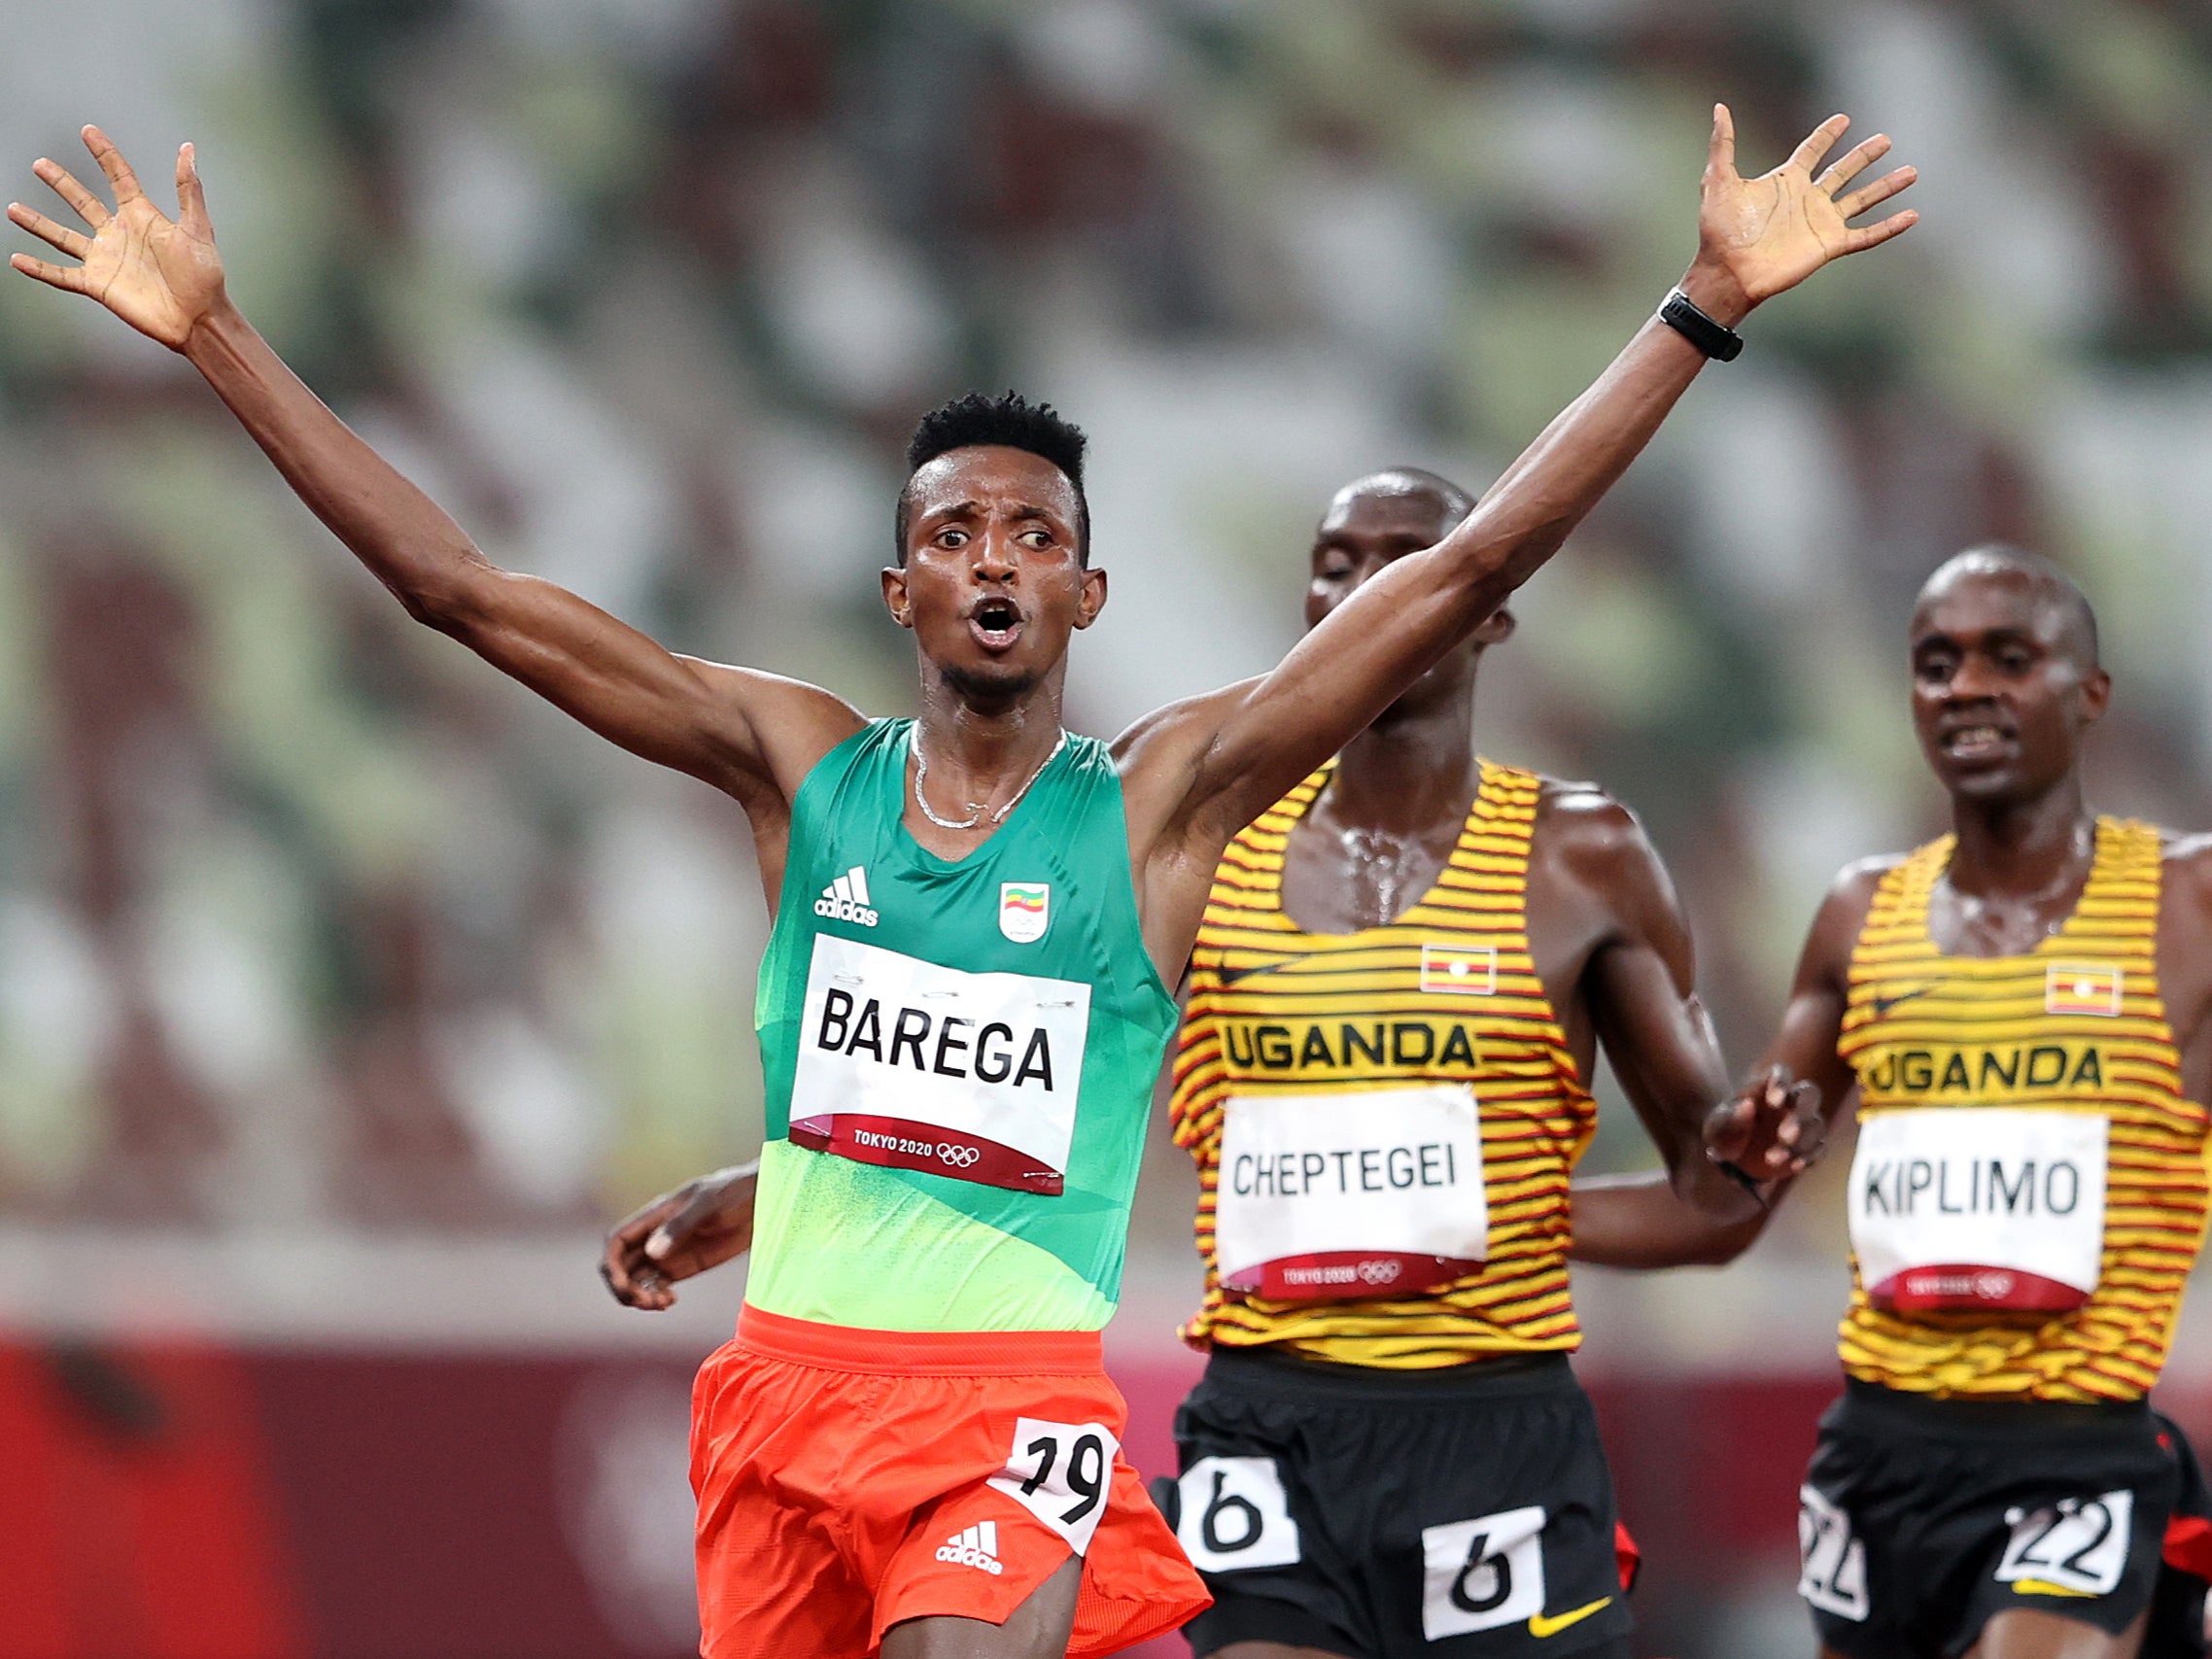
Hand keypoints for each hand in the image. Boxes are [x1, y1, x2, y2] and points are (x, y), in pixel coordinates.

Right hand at [9, 126, 224, 350]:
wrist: (199, 318)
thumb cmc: (204, 277)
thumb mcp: (197, 228)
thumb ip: (189, 189)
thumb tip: (188, 151)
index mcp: (142, 217)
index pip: (118, 177)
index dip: (104, 154)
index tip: (88, 131)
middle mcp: (119, 235)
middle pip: (83, 202)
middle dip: (61, 183)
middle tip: (40, 164)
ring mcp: (106, 259)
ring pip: (63, 236)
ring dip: (38, 224)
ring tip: (14, 209)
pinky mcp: (98, 285)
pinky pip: (61, 275)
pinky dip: (39, 269)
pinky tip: (17, 259)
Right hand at [599, 1161, 758, 1310]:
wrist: (760, 1201)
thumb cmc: (733, 1193)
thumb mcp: (708, 1204)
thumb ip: (680, 1226)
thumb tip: (653, 1253)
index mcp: (654, 1216)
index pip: (616, 1241)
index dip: (611, 1265)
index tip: (624, 1285)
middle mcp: (654, 1236)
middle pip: (620, 1265)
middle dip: (623, 1287)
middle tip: (646, 1302)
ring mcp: (667, 1253)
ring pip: (635, 1279)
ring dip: (639, 1296)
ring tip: (662, 1303)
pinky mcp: (682, 1267)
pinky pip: (655, 1286)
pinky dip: (655, 1298)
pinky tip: (670, 1300)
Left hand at [1682, 104, 1917, 324]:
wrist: (1729, 273)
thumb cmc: (1720, 231)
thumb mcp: (1718, 181)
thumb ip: (1723, 144)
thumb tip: (1720, 108)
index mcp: (1785, 182)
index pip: (1812, 151)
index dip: (1827, 135)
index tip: (1844, 119)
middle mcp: (1807, 199)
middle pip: (1843, 171)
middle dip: (1864, 156)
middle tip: (1885, 140)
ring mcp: (1821, 222)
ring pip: (1862, 199)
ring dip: (1886, 186)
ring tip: (1912, 172)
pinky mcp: (1830, 245)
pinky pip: (1867, 235)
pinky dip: (1890, 226)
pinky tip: (1912, 216)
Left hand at [1705, 1064, 1824, 1180]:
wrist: (1733, 1163)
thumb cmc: (1726, 1133)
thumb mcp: (1719, 1127)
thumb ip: (1731, 1117)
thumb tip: (1747, 1104)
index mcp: (1766, 1087)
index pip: (1781, 1073)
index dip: (1782, 1083)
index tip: (1774, 1101)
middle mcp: (1790, 1101)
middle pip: (1809, 1094)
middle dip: (1800, 1114)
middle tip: (1784, 1136)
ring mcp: (1803, 1123)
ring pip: (1816, 1123)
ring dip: (1801, 1141)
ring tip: (1773, 1159)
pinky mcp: (1809, 1146)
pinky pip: (1819, 1147)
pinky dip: (1810, 1156)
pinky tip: (1795, 1165)